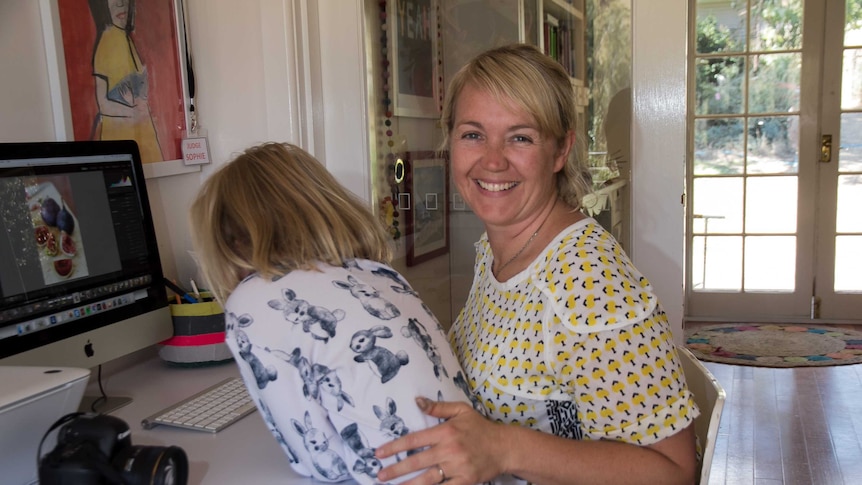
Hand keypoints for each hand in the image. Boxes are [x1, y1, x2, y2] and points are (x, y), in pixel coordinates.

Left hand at [375, 397, 507, 484]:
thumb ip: (438, 407)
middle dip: (395, 469)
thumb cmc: (481, 428)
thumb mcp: (461, 411)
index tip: (379, 453)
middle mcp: (449, 450)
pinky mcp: (465, 481)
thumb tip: (417, 401)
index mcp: (445, 432)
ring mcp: (457, 467)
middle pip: (416, 462)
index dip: (394, 447)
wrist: (505, 447)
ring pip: (427, 479)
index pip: (414, 440)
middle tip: (379, 475)